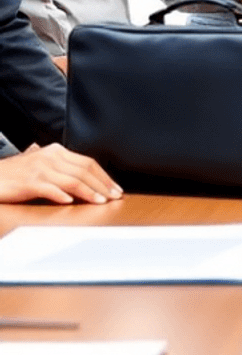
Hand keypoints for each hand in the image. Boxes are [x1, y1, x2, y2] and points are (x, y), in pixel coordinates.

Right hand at [0, 144, 123, 204]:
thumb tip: (77, 172)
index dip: (103, 176)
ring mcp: (40, 169)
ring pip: (72, 180)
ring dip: (89, 192)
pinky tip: (71, 202)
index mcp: (55, 151)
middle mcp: (50, 157)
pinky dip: (62, 195)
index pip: (87, 162)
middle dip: (102, 185)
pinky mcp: (29, 182)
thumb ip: (57, 165)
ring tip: (100, 202)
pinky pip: (50, 189)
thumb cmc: (14, 173)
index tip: (114, 188)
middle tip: (115, 197)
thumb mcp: (39, 163)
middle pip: (84, 171)